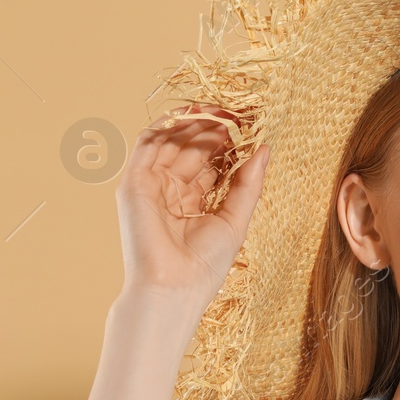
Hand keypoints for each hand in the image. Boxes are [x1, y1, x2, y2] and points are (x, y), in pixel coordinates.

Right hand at [114, 103, 268, 306]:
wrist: (172, 288)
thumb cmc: (203, 266)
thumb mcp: (235, 220)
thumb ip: (248, 183)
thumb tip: (265, 148)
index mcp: (193, 204)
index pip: (210, 164)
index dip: (229, 143)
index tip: (251, 126)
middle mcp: (170, 192)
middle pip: (191, 149)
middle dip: (214, 128)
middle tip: (237, 111)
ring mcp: (151, 186)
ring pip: (171, 141)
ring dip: (194, 122)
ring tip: (220, 110)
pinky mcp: (134, 183)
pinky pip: (148, 143)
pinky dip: (167, 124)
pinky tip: (192, 113)